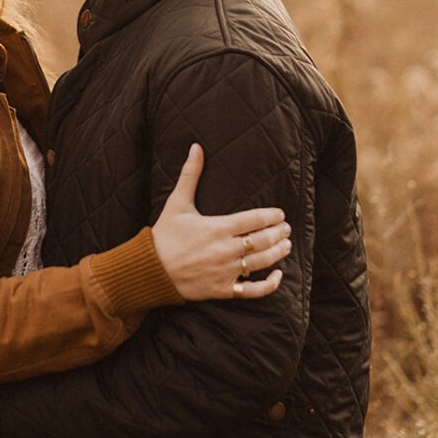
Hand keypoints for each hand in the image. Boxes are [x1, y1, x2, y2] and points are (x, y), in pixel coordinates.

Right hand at [151, 145, 290, 300]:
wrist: (151, 269)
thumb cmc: (165, 235)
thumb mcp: (177, 202)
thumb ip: (190, 174)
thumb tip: (196, 147)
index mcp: (218, 227)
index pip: (254, 220)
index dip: (271, 216)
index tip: (280, 214)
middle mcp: (225, 250)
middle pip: (262, 240)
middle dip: (279, 233)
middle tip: (287, 229)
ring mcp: (225, 271)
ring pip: (261, 262)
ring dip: (278, 253)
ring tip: (286, 245)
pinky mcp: (223, 289)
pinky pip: (252, 290)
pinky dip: (269, 285)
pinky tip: (278, 276)